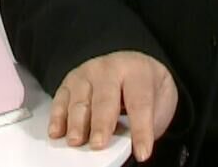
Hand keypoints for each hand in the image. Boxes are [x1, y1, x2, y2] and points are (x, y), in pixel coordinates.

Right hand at [48, 50, 177, 161]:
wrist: (133, 65)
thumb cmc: (145, 87)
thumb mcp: (159, 101)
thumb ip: (148, 121)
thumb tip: (132, 145)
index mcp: (137, 72)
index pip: (140, 103)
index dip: (141, 130)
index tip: (142, 152)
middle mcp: (109, 69)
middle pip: (105, 99)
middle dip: (101, 124)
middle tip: (99, 144)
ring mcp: (87, 74)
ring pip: (80, 100)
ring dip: (76, 123)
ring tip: (76, 141)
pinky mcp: (70, 82)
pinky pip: (61, 99)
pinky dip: (57, 117)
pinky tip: (57, 131)